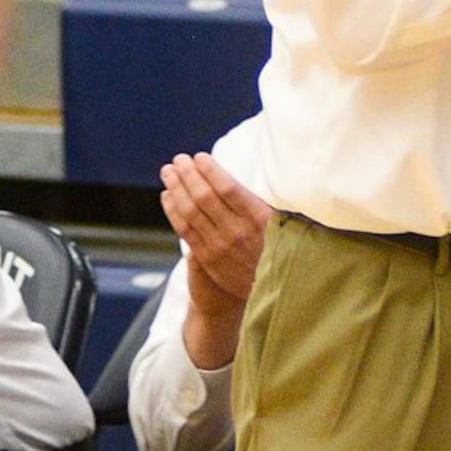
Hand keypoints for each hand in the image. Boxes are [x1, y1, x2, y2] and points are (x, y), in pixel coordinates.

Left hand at [159, 151, 270, 368]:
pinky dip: (173, 210)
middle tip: (179, 159)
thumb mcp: (283, 224)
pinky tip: (167, 195)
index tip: (199, 157)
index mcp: (259, 219)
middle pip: (204, 196)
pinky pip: (184, 229)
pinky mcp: (206, 258)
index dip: (209, 170)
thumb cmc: (279, 250)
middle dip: (188, 174)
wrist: (272, 293)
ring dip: (176, 188)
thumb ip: (260, 202)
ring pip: (190, 211)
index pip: (227, 187)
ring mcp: (219, 246)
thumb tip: (240, 173)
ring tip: (169, 172)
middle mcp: (237, 232)